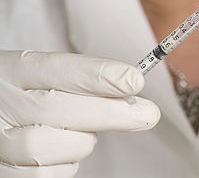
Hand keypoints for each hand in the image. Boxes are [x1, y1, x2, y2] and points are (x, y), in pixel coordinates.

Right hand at [0, 50, 159, 175]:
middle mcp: (2, 104)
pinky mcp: (2, 172)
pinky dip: (65, 165)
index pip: (57, 68)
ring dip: (81, 142)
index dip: (98, 75)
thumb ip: (80, 78)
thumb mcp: (41, 75)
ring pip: (48, 147)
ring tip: (87, 133)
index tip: (135, 80)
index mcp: (14, 70)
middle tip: (147, 114)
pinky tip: (66, 153)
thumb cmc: (24, 94)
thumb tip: (131, 86)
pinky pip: (42, 176)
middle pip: (57, 109)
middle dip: (109, 113)